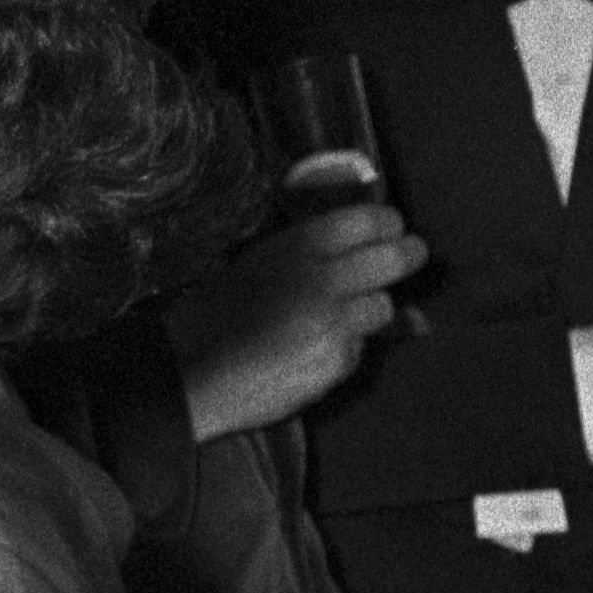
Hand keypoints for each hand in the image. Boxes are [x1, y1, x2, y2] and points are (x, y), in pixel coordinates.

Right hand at [165, 199, 424, 440]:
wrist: (185, 373)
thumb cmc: (211, 314)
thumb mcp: (254, 266)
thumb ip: (306, 256)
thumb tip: (363, 248)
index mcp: (297, 247)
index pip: (369, 220)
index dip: (387, 224)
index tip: (390, 230)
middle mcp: (323, 280)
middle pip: (395, 259)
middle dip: (405, 257)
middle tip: (407, 257)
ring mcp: (333, 324)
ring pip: (384, 308)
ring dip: (369, 312)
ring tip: (336, 319)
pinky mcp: (335, 362)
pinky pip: (358, 349)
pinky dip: (342, 349)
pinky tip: (308, 353)